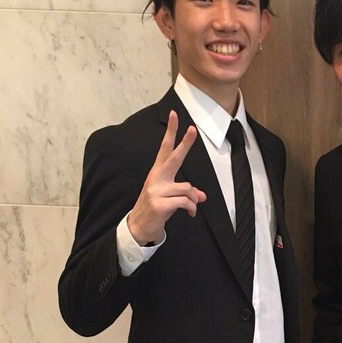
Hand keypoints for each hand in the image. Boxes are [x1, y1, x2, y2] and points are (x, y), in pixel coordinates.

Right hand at [127, 110, 206, 244]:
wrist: (139, 227)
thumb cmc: (156, 209)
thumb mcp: (171, 198)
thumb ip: (186, 193)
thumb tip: (202, 196)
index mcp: (158, 173)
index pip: (165, 148)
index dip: (171, 132)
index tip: (174, 115)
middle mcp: (156, 178)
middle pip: (174, 157)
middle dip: (185, 143)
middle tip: (193, 129)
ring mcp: (156, 190)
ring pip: (188, 188)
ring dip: (194, 200)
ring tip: (191, 208)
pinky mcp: (160, 204)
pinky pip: (186, 202)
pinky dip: (192, 209)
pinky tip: (190, 214)